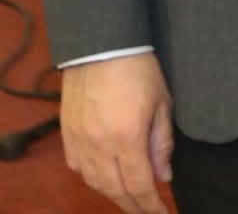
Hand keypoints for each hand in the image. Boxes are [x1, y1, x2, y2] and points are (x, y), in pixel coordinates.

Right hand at [60, 52, 173, 213]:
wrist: (101, 47)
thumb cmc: (140, 70)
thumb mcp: (163, 103)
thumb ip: (162, 143)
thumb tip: (164, 176)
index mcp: (127, 139)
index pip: (139, 184)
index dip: (150, 204)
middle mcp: (99, 147)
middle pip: (114, 189)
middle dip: (132, 205)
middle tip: (147, 211)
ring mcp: (79, 143)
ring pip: (94, 182)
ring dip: (112, 194)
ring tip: (129, 198)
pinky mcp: (67, 136)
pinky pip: (78, 168)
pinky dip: (93, 179)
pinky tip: (105, 178)